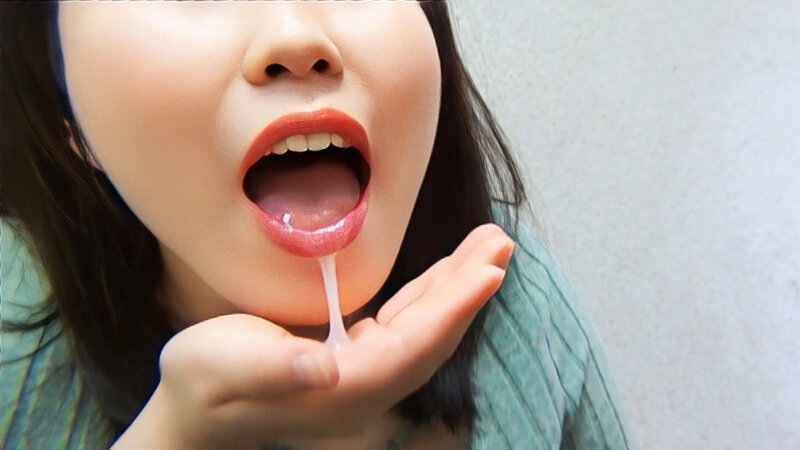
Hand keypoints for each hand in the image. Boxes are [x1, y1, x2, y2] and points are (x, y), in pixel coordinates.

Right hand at [113, 223, 513, 448]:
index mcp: (343, 389)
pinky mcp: (354, 359)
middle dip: (469, 288)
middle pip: (433, 335)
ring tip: (488, 246)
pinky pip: (406, 326)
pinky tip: (446, 274)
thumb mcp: (223, 368)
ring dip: (457, 288)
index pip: (415, 345)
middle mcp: (365, 386)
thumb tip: (327, 368)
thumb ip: (275, 370)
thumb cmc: (201, 383)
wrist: (192, 409)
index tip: (491, 269)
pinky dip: (430, 297)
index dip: (455, 306)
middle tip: (501, 241)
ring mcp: (362, 375)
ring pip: (425, 329)